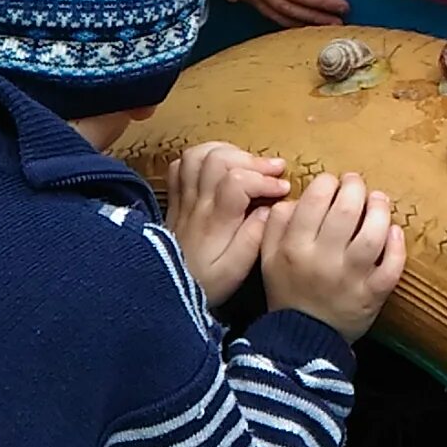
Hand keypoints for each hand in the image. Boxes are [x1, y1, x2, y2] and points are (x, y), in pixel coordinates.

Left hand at [166, 142, 292, 303]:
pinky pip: (180, 165)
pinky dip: (201, 158)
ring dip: (228, 153)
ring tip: (248, 164)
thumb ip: (254, 238)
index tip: (282, 190)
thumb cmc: (207, 284)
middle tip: (274, 171)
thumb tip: (271, 208)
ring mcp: (182, 198)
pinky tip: (219, 169)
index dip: (263, 180)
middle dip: (251, 160)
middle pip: (217, 159)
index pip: (237, 181)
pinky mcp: (174, 199)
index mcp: (215, 220)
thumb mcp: (236, 271)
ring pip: (197, 155)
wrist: (164, 294)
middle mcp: (197, 202)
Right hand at [262, 172, 407, 342]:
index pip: (316, 199)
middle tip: (356, 184)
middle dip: (355, 187)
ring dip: (380, 209)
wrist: (303, 338)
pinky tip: (394, 232)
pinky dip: (397, 245)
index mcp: (294, 247)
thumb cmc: (287, 290)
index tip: (332, 183)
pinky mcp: (373, 295)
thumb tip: (296, 197)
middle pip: (347, 210)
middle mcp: (322, 260)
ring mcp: (350, 278)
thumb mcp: (268, 256)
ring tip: (378, 200)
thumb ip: (276, 223)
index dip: (328, 182)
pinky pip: (391, 266)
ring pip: (373, 234)